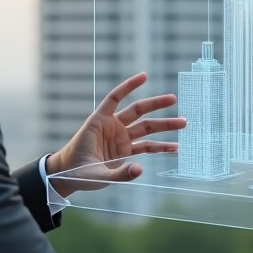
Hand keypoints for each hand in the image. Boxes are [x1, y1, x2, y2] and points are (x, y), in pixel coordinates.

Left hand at [45, 72, 184, 195]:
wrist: (68, 177)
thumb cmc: (75, 170)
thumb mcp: (93, 174)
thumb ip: (117, 174)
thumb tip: (140, 170)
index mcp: (98, 123)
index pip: (115, 98)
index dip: (128, 86)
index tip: (145, 76)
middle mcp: (112, 127)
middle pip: (137, 111)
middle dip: (156, 105)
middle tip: (174, 99)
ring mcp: (120, 139)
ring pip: (146, 128)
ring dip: (164, 125)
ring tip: (183, 123)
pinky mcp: (125, 151)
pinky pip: (146, 147)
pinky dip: (160, 147)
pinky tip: (175, 147)